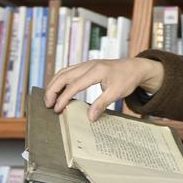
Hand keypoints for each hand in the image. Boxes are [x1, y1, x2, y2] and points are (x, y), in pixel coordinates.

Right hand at [44, 57, 164, 120]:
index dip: (63, 98)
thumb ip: (102, 104)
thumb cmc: (127, 79)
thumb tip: (89, 118)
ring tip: (49, 99)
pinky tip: (58, 90)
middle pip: (63, 75)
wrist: (135, 67)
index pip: (74, 85)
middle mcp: (88, 65)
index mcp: (96, 71)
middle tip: (47, 105)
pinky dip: (60, 80)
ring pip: (63, 72)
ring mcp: (86, 64)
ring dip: (54, 84)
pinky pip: (68, 71)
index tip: (57, 110)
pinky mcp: (86, 66)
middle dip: (52, 90)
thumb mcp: (117, 93)